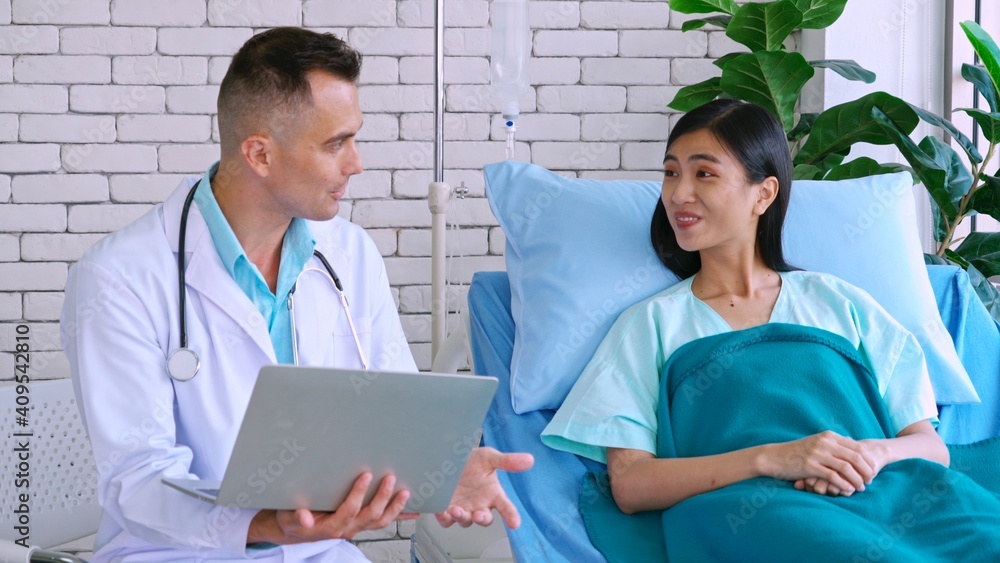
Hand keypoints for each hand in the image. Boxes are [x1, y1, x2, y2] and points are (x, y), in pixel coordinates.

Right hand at [248, 472, 411, 544]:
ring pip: (380, 521)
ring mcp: (356, 527)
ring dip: (395, 508)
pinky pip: (382, 521)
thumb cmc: (293, 520)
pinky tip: (412, 510)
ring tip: (406, 492)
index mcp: (331, 526)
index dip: (358, 494)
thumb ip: (296, 516)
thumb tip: (305, 517)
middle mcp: (347, 528)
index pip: (349, 510)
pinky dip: (398, 515)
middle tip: (390, 478)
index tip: (366, 476)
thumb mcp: (288, 518)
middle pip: (370, 515)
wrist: (295, 531)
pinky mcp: (361, 523)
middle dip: (382, 497)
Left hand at [435, 447, 533, 528]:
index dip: (511, 516)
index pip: (506, 508)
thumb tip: (529, 460)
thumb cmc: (471, 461)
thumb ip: (507, 461)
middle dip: (482, 519)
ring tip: (457, 510)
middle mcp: (479, 505)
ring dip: (462, 518)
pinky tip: (443, 511)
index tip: (515, 523)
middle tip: (479, 516)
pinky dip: (444, 518)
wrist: (449, 459)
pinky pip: (446, 520)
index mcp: (492, 494)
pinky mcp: (447, 510)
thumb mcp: (489, 457)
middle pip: (484, 519)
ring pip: (465, 521)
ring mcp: (464, 508)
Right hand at [764, 431, 877, 495]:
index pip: (858, 448)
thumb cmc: (797, 452)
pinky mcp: (810, 466)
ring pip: (847, 468)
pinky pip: (833, 477)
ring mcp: (817, 454)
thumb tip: (854, 443)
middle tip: (870, 481)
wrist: (775, 457)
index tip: (872, 472)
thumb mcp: (817, 443)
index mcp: (829, 436)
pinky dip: (843, 484)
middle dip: (866, 471)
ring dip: (857, 480)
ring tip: (860, 488)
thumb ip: (834, 443)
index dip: (868, 461)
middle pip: (855, 457)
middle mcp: (825, 443)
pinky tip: (847, 490)